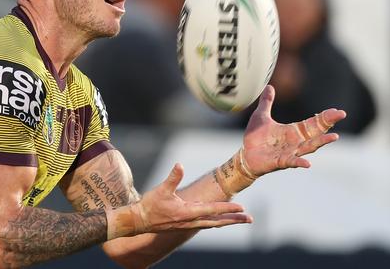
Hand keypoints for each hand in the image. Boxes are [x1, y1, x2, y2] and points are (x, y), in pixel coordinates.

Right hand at [137, 164, 251, 231]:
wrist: (139, 221)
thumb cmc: (150, 205)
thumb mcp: (161, 189)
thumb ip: (172, 177)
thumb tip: (179, 165)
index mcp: (187, 212)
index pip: (212, 210)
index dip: (228, 208)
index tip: (242, 207)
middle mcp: (190, 220)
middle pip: (217, 221)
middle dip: (234, 219)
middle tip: (250, 219)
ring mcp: (188, 224)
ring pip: (212, 224)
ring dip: (227, 222)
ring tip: (240, 220)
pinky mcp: (184, 225)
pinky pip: (205, 224)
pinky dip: (215, 222)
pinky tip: (219, 221)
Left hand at [242, 85, 346, 175]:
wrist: (245, 155)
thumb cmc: (255, 137)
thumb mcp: (261, 116)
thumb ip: (267, 102)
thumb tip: (269, 86)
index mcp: (293, 131)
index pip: (313, 123)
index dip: (325, 117)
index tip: (338, 111)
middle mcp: (295, 142)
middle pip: (316, 133)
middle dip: (328, 123)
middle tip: (340, 114)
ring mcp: (289, 152)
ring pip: (308, 147)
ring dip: (321, 142)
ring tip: (334, 136)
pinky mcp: (280, 161)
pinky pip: (291, 162)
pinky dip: (299, 162)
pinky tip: (308, 163)